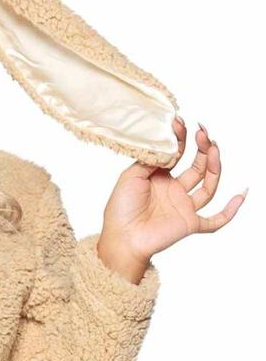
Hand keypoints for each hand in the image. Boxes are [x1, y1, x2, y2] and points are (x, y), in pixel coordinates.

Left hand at [98, 118, 247, 274]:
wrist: (121, 238)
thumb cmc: (120, 209)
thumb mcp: (131, 175)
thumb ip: (150, 159)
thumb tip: (168, 145)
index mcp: (159, 178)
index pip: (177, 155)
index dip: (181, 139)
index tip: (181, 123)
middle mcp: (174, 191)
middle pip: (197, 168)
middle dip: (202, 149)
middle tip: (203, 133)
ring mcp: (183, 207)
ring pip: (208, 187)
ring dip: (213, 167)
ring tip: (213, 147)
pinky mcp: (189, 224)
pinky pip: (215, 220)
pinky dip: (229, 211)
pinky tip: (240, 194)